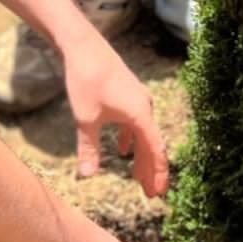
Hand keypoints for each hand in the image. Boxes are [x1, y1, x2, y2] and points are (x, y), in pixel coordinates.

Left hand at [60, 37, 169, 196]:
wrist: (84, 47)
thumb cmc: (86, 81)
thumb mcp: (85, 119)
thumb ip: (88, 149)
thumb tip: (86, 177)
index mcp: (141, 115)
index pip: (156, 151)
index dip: (158, 174)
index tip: (158, 194)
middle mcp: (145, 108)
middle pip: (152, 145)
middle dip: (150, 171)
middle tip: (150, 195)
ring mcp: (138, 100)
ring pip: (144, 135)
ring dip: (141, 157)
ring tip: (138, 178)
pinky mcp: (128, 95)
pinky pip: (135, 124)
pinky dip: (131, 140)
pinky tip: (122, 151)